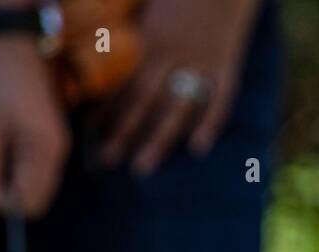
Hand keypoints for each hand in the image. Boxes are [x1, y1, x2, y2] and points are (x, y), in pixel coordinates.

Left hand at [0, 36, 70, 217]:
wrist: (13, 42)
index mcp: (44, 152)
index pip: (28, 205)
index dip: (1, 202)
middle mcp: (58, 154)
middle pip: (35, 199)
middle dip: (5, 190)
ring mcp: (57, 146)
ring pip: (34, 184)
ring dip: (8, 175)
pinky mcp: (50, 138)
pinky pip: (33, 167)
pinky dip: (13, 163)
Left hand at [97, 0, 259, 175]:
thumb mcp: (150, 4)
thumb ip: (137, 31)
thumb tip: (104, 52)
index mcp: (152, 38)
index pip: (124, 82)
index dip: (106, 110)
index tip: (89, 135)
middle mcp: (174, 54)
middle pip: (144, 101)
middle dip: (123, 133)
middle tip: (107, 161)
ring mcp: (203, 62)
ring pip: (177, 108)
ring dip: (158, 139)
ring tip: (142, 167)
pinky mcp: (229, 65)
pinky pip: (219, 99)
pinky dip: (210, 124)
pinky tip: (198, 149)